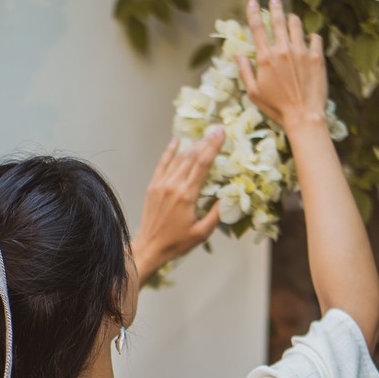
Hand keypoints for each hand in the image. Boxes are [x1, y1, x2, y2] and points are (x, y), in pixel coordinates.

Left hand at [132, 128, 224, 284]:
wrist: (150, 247)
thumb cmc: (177, 243)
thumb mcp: (202, 232)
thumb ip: (216, 213)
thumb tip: (228, 196)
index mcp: (187, 196)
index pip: (203, 165)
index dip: (213, 147)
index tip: (221, 134)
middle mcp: (173, 186)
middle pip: (192, 157)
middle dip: (205, 142)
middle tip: (216, 130)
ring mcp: (161, 184)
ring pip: (179, 159)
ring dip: (192, 145)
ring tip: (203, 136)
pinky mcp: (153, 186)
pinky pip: (162, 164)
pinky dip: (170, 151)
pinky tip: (176, 141)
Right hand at [235, 0, 327, 133]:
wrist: (303, 116)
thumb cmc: (276, 108)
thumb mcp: (254, 93)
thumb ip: (245, 71)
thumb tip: (238, 54)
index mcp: (266, 58)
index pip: (258, 28)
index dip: (254, 12)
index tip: (252, 1)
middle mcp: (284, 50)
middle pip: (278, 20)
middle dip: (275, 6)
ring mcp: (302, 52)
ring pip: (297, 25)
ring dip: (292, 19)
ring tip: (291, 19)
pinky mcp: (317, 57)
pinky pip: (315, 38)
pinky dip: (311, 37)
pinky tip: (309, 40)